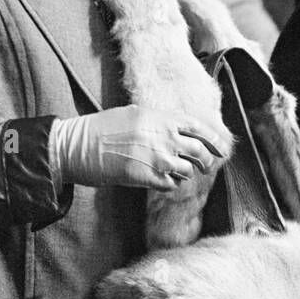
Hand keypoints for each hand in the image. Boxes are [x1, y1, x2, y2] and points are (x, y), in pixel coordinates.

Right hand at [51, 105, 226, 191]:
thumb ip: (160, 121)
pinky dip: (170, 185)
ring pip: (187, 170)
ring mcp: (155, 158)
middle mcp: (162, 136)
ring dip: (185, 173)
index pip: (199, 127)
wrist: (77, 145)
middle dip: (206, 160)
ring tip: (176, 172)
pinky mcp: (145, 177)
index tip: (222, 147)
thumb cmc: (102, 128)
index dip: (215, 139)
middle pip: (199, 150)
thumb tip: (181, 129)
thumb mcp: (134, 114)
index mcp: (160, 118)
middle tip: (205, 165)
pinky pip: (171, 185)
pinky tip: (162, 181)